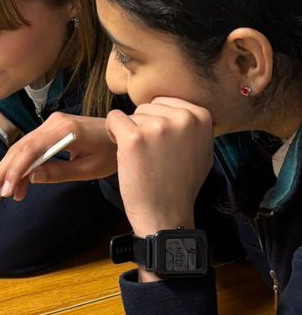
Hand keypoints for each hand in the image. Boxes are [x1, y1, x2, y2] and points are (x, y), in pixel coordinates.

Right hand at [0, 113, 115, 204]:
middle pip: (19, 149)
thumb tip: (30, 178)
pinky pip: (29, 150)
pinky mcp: (50, 132)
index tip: (4, 192)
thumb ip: (58, 172)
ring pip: (20, 151)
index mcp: (63, 130)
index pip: (30, 150)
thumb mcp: (88, 169)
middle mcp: (52, 123)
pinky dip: (20, 170)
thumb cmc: (111, 152)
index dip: (14, 171)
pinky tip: (16, 189)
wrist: (124, 135)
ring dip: (6, 174)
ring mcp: (49, 126)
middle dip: (1, 175)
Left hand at [105, 98, 212, 238]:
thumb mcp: (201, 148)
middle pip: (147, 107)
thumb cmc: (180, 183)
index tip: (162, 145)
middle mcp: (183, 117)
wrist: (166, 212)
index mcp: (201, 116)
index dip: (157, 122)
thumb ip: (191, 125)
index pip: (164, 102)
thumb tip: (179, 107)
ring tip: (142, 157)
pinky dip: (113, 133)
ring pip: (131, 114)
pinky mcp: (134, 137)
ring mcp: (158, 127)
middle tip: (151, 154)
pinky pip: (113, 119)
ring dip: (130, 132)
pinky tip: (124, 152)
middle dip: (143, 127)